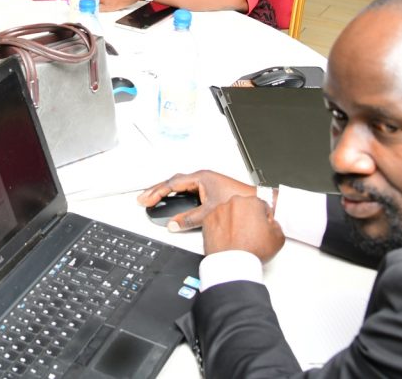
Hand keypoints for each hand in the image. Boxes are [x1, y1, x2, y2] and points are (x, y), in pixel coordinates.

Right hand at [137, 170, 256, 231]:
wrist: (257, 202)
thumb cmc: (238, 200)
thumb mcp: (209, 212)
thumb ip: (189, 219)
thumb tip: (173, 224)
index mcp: (201, 178)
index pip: (172, 184)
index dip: (157, 193)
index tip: (146, 200)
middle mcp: (202, 178)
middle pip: (173, 182)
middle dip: (157, 190)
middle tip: (143, 199)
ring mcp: (205, 183)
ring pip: (179, 185)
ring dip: (165, 191)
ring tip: (153, 198)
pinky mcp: (209, 190)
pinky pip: (186, 189)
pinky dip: (176, 194)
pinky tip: (172, 200)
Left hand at [202, 195, 284, 262]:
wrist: (233, 264)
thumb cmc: (252, 251)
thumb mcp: (278, 238)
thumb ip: (276, 225)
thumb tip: (271, 224)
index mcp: (252, 202)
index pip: (261, 207)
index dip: (264, 218)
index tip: (262, 226)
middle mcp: (234, 203)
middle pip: (244, 208)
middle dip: (247, 218)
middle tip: (249, 234)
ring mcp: (218, 211)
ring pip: (229, 214)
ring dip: (233, 222)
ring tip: (237, 238)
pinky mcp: (207, 221)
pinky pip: (216, 222)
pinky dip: (220, 228)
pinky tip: (227, 239)